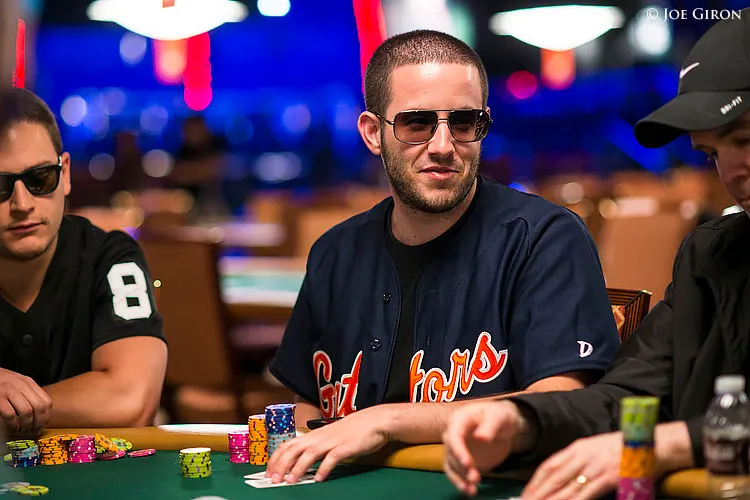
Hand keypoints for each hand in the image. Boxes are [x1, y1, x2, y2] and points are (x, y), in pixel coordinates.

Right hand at [0, 368, 51, 436]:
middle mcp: (21, 385)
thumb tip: (38, 413)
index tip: (42, 426)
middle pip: (39, 408)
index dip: (46, 417)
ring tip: (22, 433)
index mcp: (28, 382)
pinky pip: (11, 415)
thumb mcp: (15, 383)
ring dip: (26, 427)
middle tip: (33, 433)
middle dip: (38, 424)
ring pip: (27, 412)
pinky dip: (13, 425)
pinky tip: (12, 429)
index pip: (47, 401)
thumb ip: (26, 393)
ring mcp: (9, 391)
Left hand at [265, 405, 393, 482]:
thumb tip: (301, 461)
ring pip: (310, 453)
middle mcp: (320, 437)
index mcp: (315, 435)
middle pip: (295, 448)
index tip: (268, 470)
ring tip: (290, 481)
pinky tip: (318, 479)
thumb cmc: (352, 430)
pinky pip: (332, 458)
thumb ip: (316, 447)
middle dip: (281, 464)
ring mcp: (333, 441)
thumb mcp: (330, 437)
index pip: (289, 444)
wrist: (374, 421)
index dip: (277, 457)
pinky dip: (324, 468)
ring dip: (298, 467)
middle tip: (273, 479)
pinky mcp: (346, 447)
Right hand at [442, 401, 522, 496]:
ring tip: (473, 489)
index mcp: (460, 419)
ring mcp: (456, 447)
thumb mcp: (499, 416)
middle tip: (475, 478)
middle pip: (451, 451)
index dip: (458, 450)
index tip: (468, 464)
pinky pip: (455, 471)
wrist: (504, 424)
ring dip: (461, 477)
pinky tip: (469, 491)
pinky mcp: (460, 459)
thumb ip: (490, 426)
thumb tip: (481, 437)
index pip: (454, 435)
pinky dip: (460, 482)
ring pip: (451, 464)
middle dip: (461, 466)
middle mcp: (453, 433)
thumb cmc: (500, 416)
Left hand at [521, 432, 621, 499]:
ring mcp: (596, 466)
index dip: (535, 481)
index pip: (549, 466)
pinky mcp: (609, 477)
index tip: (525, 493)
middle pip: (553, 477)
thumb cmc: (628, 449)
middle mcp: (583, 455)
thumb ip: (580, 460)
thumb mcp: (597, 449)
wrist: (656, 444)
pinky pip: (586, 493)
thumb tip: (563, 475)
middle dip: (537, 493)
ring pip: (566, 487)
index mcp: (578, 448)